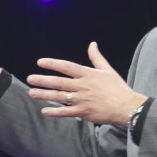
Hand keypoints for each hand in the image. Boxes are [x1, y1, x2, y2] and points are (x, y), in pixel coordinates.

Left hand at [27, 42, 146, 126]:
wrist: (126, 106)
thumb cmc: (118, 88)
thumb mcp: (108, 70)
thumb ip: (97, 58)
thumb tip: (92, 44)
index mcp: (88, 74)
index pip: (66, 67)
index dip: (52, 64)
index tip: (40, 62)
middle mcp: (82, 86)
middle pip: (59, 82)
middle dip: (43, 80)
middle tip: (30, 79)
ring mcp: (81, 100)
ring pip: (59, 97)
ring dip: (44, 95)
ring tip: (32, 93)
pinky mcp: (83, 112)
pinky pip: (66, 112)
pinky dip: (54, 112)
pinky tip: (44, 111)